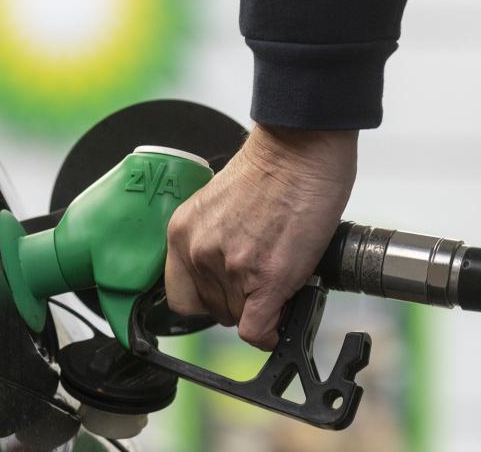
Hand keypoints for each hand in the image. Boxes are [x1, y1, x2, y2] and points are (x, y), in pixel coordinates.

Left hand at [165, 124, 356, 349]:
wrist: (299, 147)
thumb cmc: (271, 167)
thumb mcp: (218, 205)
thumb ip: (214, 240)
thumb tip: (230, 275)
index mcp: (182, 232)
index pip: (180, 296)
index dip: (208, 299)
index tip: (228, 294)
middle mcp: (199, 252)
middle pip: (213, 310)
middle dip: (240, 302)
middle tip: (263, 282)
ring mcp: (231, 268)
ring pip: (239, 320)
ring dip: (261, 309)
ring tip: (280, 282)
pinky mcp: (266, 279)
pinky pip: (258, 331)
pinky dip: (272, 332)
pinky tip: (284, 315)